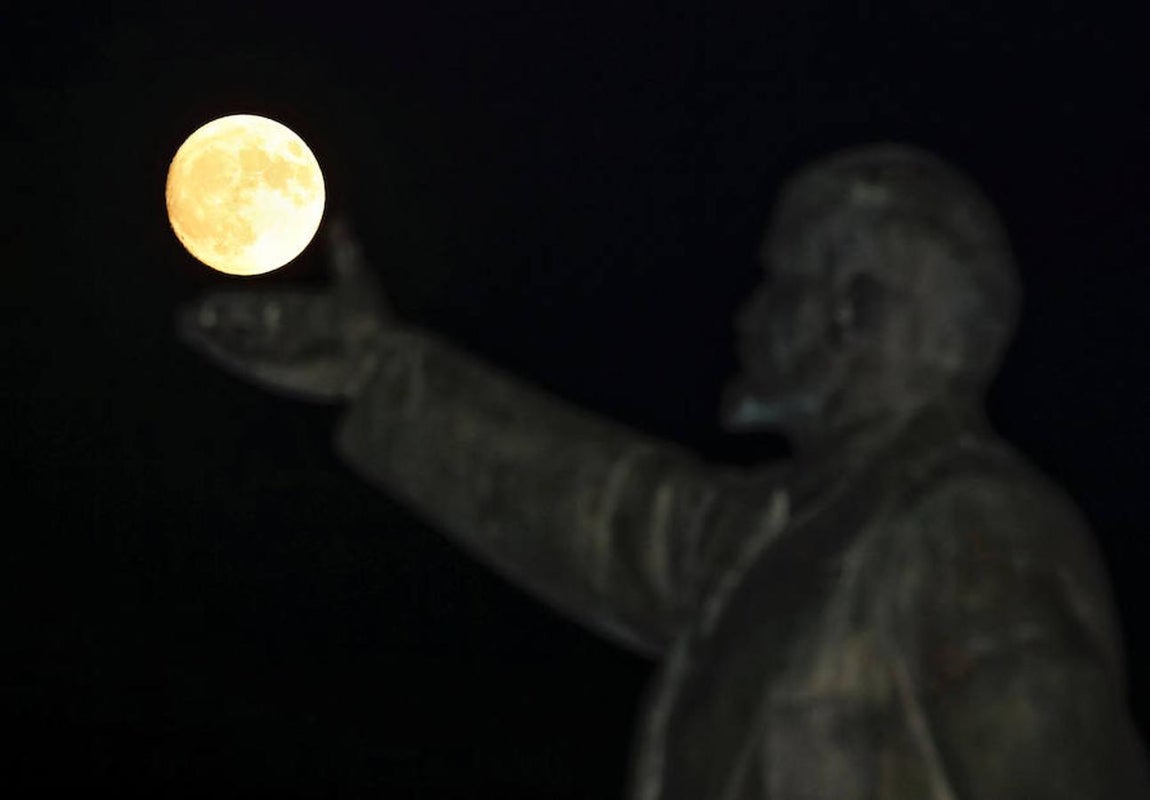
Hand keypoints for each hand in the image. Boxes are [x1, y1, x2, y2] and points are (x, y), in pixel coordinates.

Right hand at [176, 215, 392, 402]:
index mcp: (301, 311)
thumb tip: (341, 220)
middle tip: (192, 309)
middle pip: (244, 325)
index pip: (262, 305)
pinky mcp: (270, 368)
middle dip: (219, 319)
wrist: (373, 357)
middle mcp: (285, 333)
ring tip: (182, 321)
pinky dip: (213, 344)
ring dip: (208, 333)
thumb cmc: (369, 320)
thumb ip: (344, 251)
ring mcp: (277, 351)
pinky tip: (191, 332)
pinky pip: (234, 355)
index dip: (240, 302)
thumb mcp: (356, 279)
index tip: (218, 294)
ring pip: (234, 341)